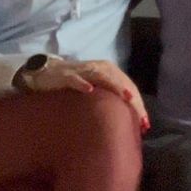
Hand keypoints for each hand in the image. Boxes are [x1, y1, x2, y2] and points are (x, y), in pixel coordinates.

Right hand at [28, 57, 149, 131]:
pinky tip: (89, 90)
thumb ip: (109, 99)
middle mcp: (97, 67)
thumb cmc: (74, 83)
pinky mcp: (65, 75)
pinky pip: (74, 78)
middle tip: (141, 116)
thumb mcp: (95, 89)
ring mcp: (81, 70)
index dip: (138, 103)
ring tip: (127, 97)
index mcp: (106, 70)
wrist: (44, 72)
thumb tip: (129, 119)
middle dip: (132, 98)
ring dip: (114, 85)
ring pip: (101, 75)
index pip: (127, 84)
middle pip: (119, 80)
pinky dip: (82, 83)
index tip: (146, 123)